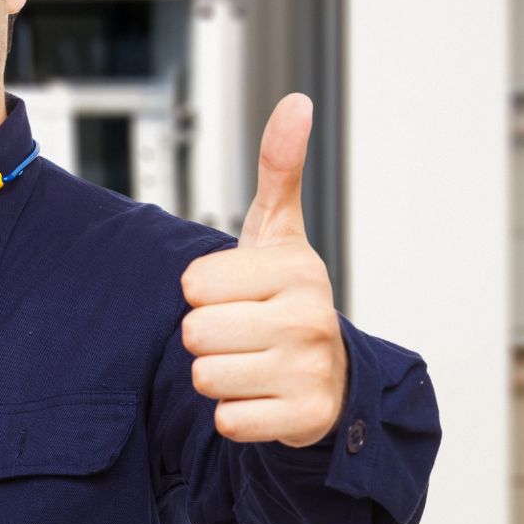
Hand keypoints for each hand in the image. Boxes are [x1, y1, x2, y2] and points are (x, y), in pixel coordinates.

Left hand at [180, 93, 345, 447]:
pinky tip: (260, 395)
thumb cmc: (284, 294)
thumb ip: (278, 168)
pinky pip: (227, 422)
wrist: (330, 373)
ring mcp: (310, 372)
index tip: (233, 291)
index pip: (193, 284)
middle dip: (205, 335)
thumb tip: (296, 101)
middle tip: (239, 330)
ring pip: (205, 377)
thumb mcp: (278, 230)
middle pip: (195, 333)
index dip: (201, 291)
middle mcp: (310, 319)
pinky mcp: (304, 420)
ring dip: (216, 374)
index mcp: (295, 269)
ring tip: (249, 361)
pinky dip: (234, 414)